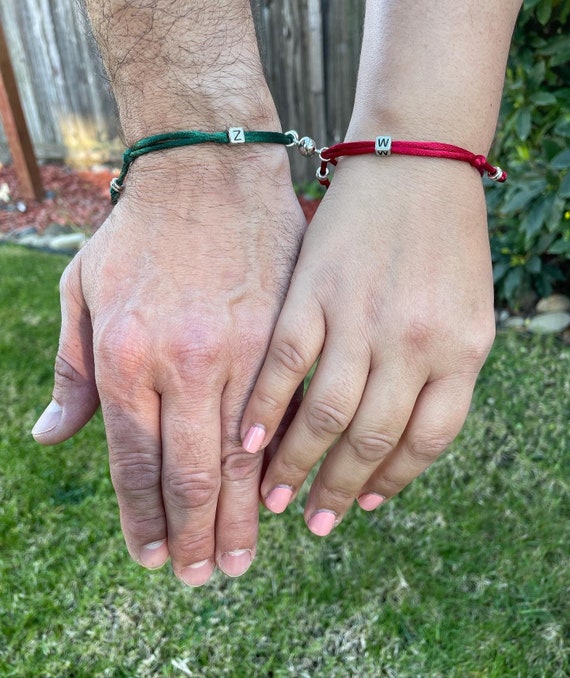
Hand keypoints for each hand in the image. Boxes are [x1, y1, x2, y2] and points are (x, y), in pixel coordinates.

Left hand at [33, 145, 305, 582]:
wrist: (207, 170)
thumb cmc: (139, 233)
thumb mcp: (83, 291)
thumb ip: (70, 369)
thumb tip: (50, 435)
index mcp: (126, 355)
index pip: (134, 460)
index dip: (142, 517)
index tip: (150, 555)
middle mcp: (182, 362)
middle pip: (190, 472)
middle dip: (194, 534)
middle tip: (198, 578)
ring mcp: (238, 351)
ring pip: (240, 454)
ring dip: (238, 515)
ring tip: (237, 559)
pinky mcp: (283, 337)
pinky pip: (281, 413)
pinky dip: (277, 461)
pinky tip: (277, 494)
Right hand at [241, 155, 495, 533]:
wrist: (415, 159)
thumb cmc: (443, 237)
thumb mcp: (466, 308)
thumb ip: (439, 370)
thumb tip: (393, 431)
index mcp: (462, 350)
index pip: (427, 441)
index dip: (392, 480)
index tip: (362, 502)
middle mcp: (414, 342)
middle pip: (372, 437)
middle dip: (339, 488)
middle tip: (315, 521)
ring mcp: (361, 317)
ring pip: (325, 412)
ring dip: (297, 463)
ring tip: (275, 497)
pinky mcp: (314, 292)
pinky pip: (286, 365)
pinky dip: (266, 408)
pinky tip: (248, 441)